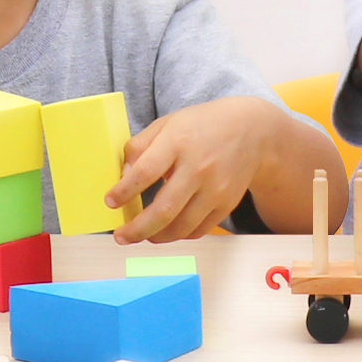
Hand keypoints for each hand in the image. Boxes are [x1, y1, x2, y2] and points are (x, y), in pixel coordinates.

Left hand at [108, 97, 274, 243]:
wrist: (250, 131)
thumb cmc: (201, 126)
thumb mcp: (166, 124)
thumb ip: (140, 147)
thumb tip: (123, 178)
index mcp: (177, 143)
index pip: (145, 172)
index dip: (124, 191)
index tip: (110, 202)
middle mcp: (198, 168)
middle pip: (164, 209)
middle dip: (138, 228)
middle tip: (121, 236)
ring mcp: (215, 189)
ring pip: (182, 226)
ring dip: (157, 237)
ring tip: (141, 236)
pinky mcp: (226, 204)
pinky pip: (199, 229)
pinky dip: (180, 235)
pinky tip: (167, 231)